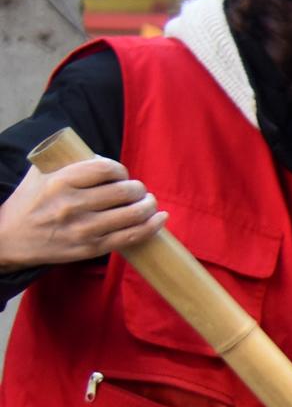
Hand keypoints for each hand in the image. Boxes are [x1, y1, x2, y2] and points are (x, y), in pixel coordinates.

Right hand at [0, 155, 165, 267]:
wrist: (9, 238)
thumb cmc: (29, 202)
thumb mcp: (40, 174)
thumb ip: (67, 161)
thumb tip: (102, 157)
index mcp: (61, 182)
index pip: (106, 169)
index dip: (120, 170)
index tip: (121, 174)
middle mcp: (73, 205)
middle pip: (124, 192)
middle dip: (138, 188)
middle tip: (137, 189)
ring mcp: (84, 228)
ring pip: (132, 215)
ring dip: (148, 205)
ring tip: (148, 201)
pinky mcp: (91, 248)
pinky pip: (131, 237)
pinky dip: (152, 226)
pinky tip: (161, 218)